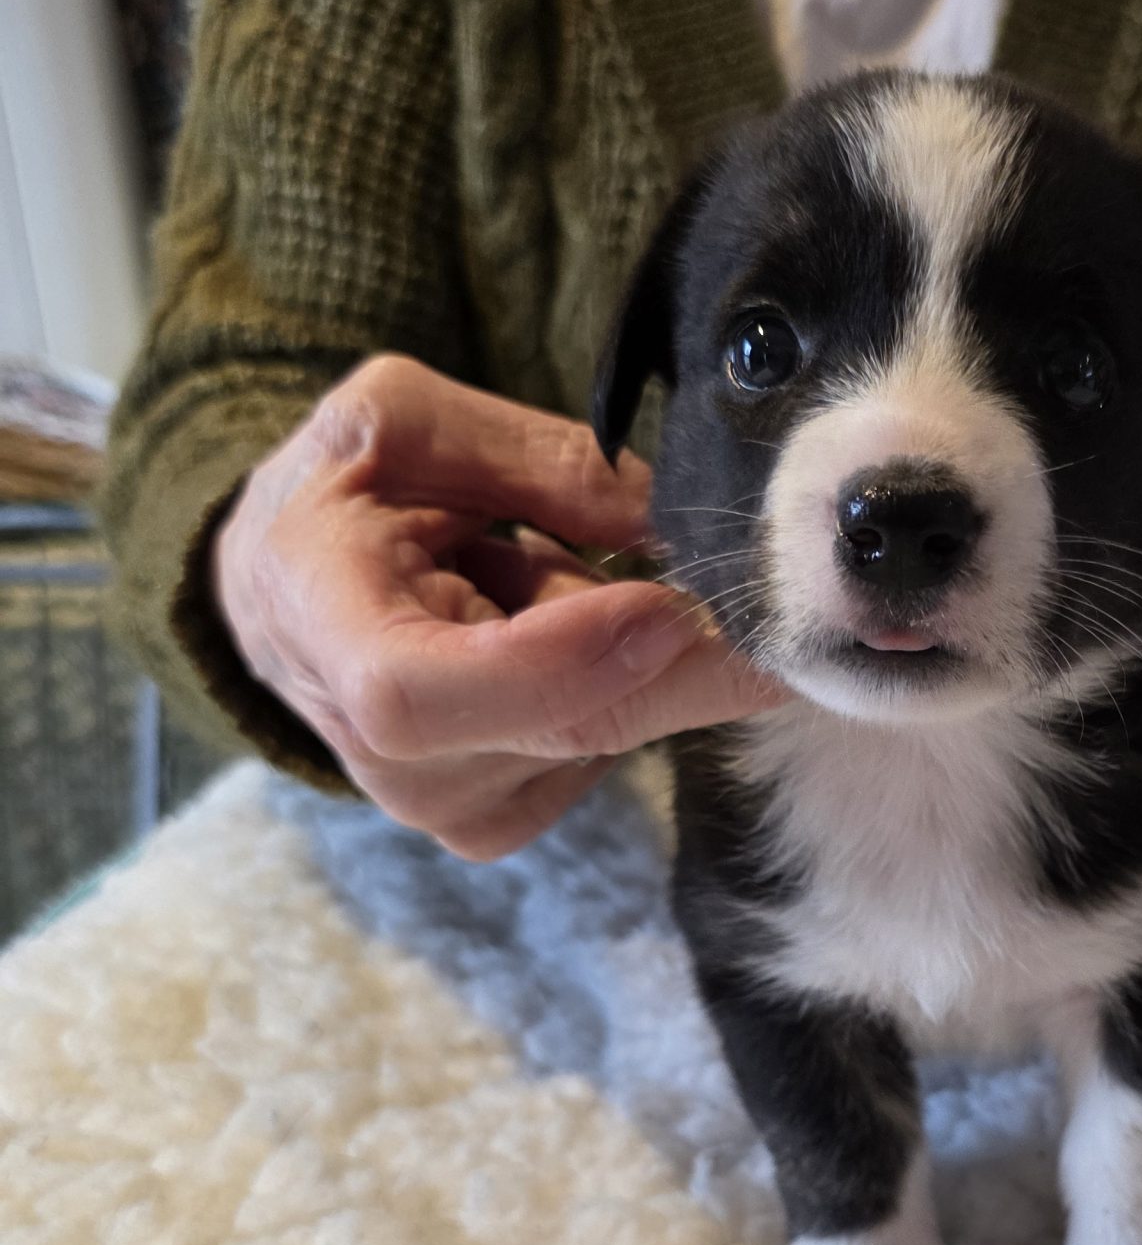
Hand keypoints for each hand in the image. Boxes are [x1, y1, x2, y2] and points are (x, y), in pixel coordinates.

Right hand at [213, 354, 782, 858]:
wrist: (283, 593)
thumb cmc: (337, 493)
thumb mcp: (406, 419)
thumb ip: (537, 459)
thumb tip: (668, 517)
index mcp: (323, 631)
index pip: (425, 690)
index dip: (562, 656)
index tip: (671, 604)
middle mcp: (380, 753)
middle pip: (569, 724)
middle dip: (684, 654)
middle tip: (756, 580)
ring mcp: (442, 805)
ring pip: (608, 726)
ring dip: (621, 645)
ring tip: (527, 574)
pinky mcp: (494, 825)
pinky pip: (605, 754)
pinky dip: (608, 685)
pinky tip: (539, 636)